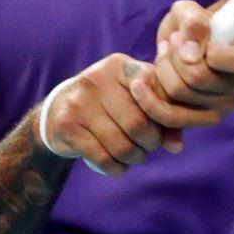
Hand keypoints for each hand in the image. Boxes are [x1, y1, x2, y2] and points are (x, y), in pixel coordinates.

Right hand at [39, 53, 222, 175]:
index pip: (152, 89)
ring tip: (136, 156)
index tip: (162, 124)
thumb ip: (160, 112)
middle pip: (138, 123)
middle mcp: (96, 79)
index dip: (163, 113)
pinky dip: (117, 168)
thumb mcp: (133, 95)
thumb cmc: (108, 102)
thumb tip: (176, 146)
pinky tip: (118, 165)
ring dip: (135, 158)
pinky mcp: (68, 127)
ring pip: (121, 145)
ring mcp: (79, 103)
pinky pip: (103, 158)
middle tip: (150, 146)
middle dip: (151, 142)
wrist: (57, 110)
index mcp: (118, 65)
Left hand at [139, 0, 233, 123]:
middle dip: (174, 55)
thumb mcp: (191, 11)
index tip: (191, 34)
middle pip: (198, 77)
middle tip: (171, 42)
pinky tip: (139, 86)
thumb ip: (193, 24)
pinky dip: (150, 102)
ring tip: (163, 53)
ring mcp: (225, 107)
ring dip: (161, 69)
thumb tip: (191, 55)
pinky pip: (171, 119)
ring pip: (180, 94)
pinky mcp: (201, 120)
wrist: (189, 42)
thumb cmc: (195, 23)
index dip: (209, 48)